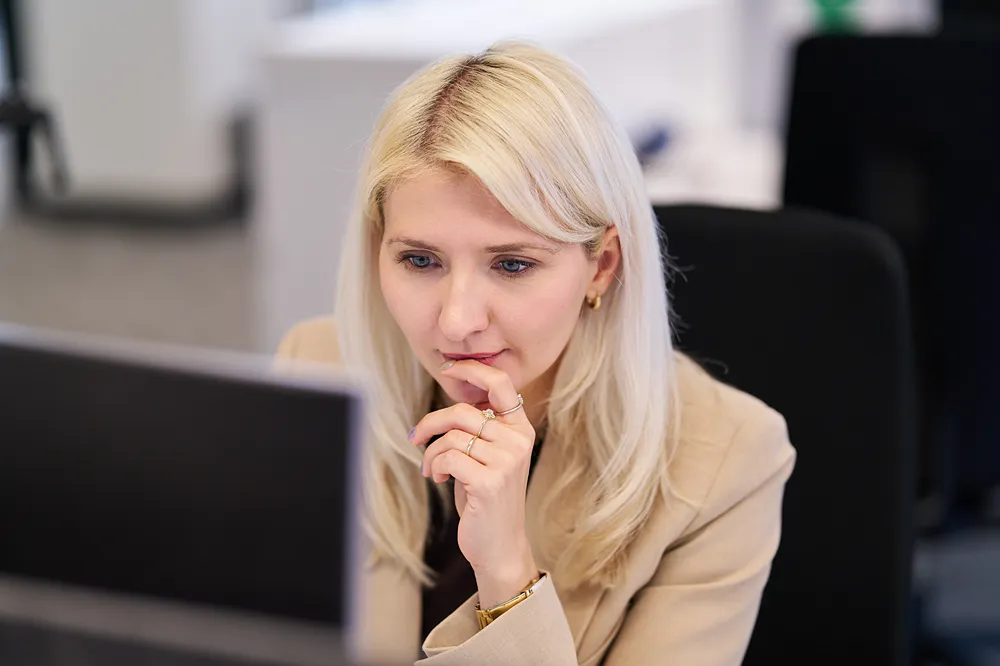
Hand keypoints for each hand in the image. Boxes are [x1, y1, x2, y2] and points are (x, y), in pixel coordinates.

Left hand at [410, 360, 538, 606]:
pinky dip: (435, 466)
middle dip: (430, 423)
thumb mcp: (488, 456)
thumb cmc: (486, 497)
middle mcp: (518, 440)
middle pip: (462, 411)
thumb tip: (449, 405)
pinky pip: (448, 457)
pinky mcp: (490, 481)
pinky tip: (439, 478)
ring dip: (431, 452)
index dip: (472, 371)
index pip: (500, 383)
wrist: (500, 544)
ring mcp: (507, 461)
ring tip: (432, 468)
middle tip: (416, 437)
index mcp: (520, 429)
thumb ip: (479, 428)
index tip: (448, 371)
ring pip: (451, 435)